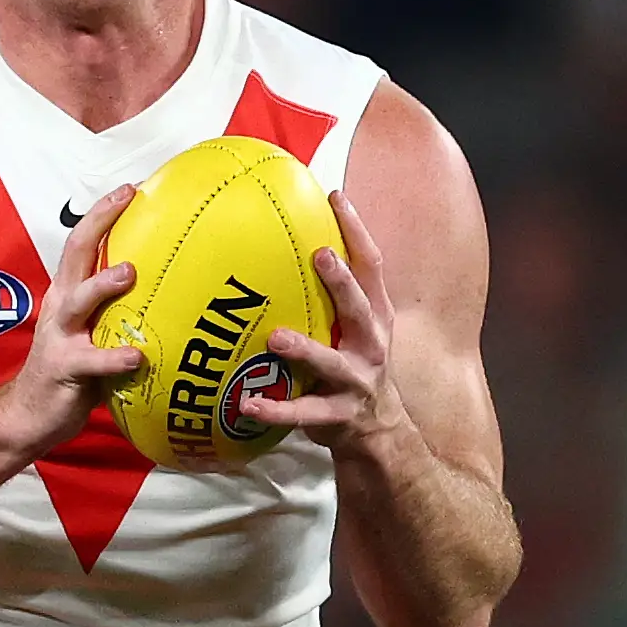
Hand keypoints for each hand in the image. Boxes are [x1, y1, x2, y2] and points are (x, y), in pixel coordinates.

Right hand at [0, 186, 142, 454]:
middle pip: (75, 254)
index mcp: (68, 295)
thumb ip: (121, 313)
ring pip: (78, 301)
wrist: (28, 415)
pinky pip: (92, 361)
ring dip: (102, 285)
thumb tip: (173, 295)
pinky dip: (115, 357)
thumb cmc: (71, 373)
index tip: (131, 188)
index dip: (103, 214)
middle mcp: (60, 307)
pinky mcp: (63, 369)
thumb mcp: (93, 334)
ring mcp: (59, 337)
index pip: (82, 244)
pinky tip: (138, 355)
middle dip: (98, 223)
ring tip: (129, 273)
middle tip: (127, 199)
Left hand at [239, 190, 410, 457]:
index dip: (356, 230)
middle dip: (342, 282)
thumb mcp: (352, 325)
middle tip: (320, 255)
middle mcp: (372, 343)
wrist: (381, 430)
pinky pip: (304, 412)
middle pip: (361, 307)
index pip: (371, 265)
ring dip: (304, 349)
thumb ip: (329, 290)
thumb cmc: (352, 363)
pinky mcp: (339, 415)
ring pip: (331, 362)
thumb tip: (283, 238)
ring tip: (275, 337)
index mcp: (374, 315)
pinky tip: (245, 403)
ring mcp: (357, 380)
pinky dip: (275, 409)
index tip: (335, 196)